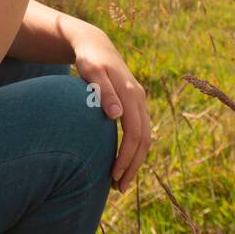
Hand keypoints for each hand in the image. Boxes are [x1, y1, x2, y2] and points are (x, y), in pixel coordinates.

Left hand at [71, 29, 151, 192]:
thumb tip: (117, 115)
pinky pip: (140, 131)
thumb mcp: (91, 71)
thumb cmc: (89, 59)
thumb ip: (103, 91)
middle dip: (133, 165)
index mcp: (130, 93)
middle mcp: (139, 98)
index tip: (114, 175)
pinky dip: (134, 150)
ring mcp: (139, 101)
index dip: (126, 156)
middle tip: (118, 188)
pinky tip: (123, 162)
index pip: (134, 132)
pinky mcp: (135, 104)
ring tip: (120, 182)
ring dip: (135, 161)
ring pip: (145, 137)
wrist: (96, 45)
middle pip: (144, 139)